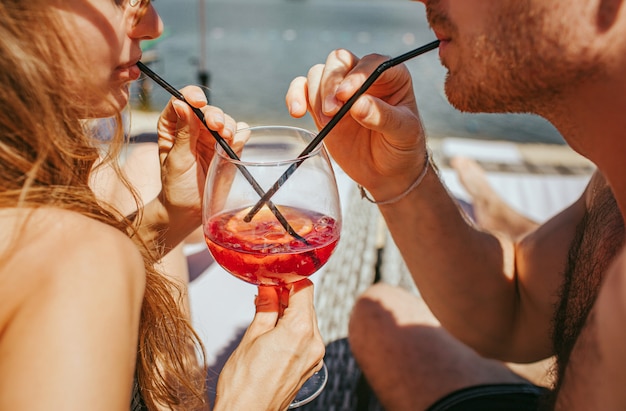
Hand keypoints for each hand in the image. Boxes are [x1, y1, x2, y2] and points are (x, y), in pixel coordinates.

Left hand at [155, 86, 238, 235]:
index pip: (182, 101)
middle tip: (216, 127)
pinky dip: (240, 134)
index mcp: (173, 126)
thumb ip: (183, 133)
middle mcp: (193, 127)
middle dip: (214, 115)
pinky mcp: (228, 148)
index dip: (191, 96)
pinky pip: (239, 133)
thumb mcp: (177, 160)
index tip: (198, 102)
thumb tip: (182, 104)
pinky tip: (236, 142)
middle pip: (208, 109)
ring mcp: (212, 137)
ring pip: (225, 119)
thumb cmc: (176, 186)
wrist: (189, 210)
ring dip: (228, 125)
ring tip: (227, 138)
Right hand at [215, 280, 324, 410]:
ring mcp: (314, 357)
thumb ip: (266, 308)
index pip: (305, 289)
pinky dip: (294, 330)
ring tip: (267, 312)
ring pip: (307, 321)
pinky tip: (275, 331)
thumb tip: (269, 289)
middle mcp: (314, 343)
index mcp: (300, 331)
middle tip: (266, 292)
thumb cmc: (244, 384)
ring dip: (290, 313)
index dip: (289, 278)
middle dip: (288, 295)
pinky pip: (306, 338)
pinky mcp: (310, 367)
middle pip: (307, 305)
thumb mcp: (251, 336)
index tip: (275, 276)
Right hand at [286, 50, 427, 200]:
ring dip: (316, 95)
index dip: (357, 74)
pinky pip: (302, 89)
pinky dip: (295, 95)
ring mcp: (339, 91)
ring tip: (327, 122)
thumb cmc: (402, 148)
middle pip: (338, 61)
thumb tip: (358, 104)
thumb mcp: (403, 134)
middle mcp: (363, 77)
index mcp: (390, 76)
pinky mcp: (321, 106)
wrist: (387, 172)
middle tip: (333, 111)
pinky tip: (297, 111)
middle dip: (331, 83)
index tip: (347, 95)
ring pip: (318, 73)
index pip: (372, 63)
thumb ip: (383, 117)